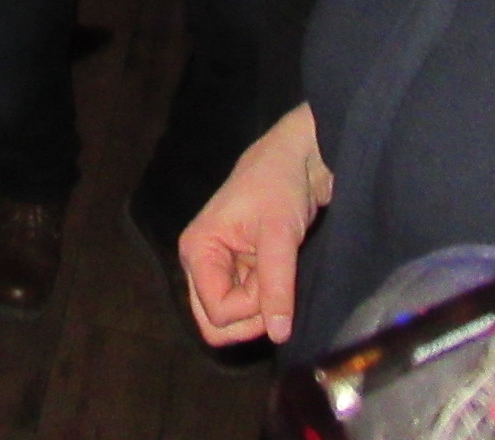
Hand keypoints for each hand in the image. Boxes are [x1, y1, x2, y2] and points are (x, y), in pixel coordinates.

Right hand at [182, 105, 330, 346]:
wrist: (296, 158)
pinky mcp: (235, 268)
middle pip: (214, 323)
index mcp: (197, 251)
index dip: (250, 308)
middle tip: (275, 285)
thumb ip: (276, 287)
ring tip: (276, 274)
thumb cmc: (279, 187)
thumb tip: (279, 336)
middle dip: (250, 317)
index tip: (272, 279)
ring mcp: (217, 268)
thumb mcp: (280, 236)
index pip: (216, 313)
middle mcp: (200, 264)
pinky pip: (243, 304)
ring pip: (230, 318)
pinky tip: (277, 274)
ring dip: (259, 308)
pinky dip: (265, 299)